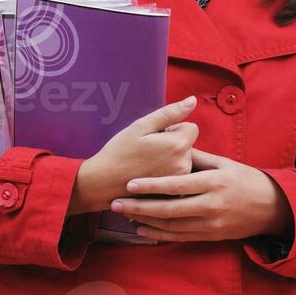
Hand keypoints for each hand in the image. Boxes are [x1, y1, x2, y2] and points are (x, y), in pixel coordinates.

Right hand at [67, 97, 199, 214]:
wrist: (102, 183)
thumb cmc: (119, 151)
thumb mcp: (141, 126)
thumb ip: (170, 113)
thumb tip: (193, 100)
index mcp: (178, 145)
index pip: (190, 127)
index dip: (172, 129)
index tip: (155, 137)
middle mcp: (185, 165)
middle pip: (188, 144)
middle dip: (173, 143)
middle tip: (148, 151)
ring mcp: (179, 181)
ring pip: (183, 159)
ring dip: (171, 158)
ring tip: (147, 163)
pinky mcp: (174, 194)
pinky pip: (178, 175)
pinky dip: (168, 173)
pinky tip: (150, 175)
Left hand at [108, 148, 291, 243]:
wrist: (271, 207)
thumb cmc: (246, 179)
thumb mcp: (225, 163)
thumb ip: (198, 158)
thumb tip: (173, 146)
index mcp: (214, 181)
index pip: (178, 185)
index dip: (152, 185)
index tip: (130, 183)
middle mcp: (211, 204)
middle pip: (169, 209)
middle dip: (140, 207)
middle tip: (116, 203)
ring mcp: (211, 224)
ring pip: (172, 226)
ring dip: (145, 221)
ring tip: (124, 214)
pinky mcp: (210, 236)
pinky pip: (180, 237)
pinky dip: (159, 235)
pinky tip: (142, 230)